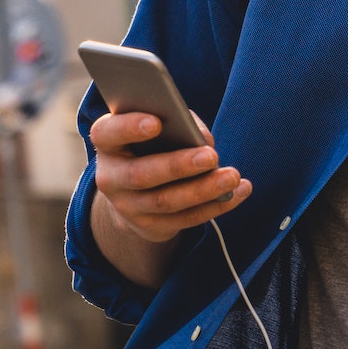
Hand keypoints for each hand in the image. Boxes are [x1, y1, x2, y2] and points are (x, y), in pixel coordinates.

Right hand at [89, 109, 252, 244]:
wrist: (136, 190)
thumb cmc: (152, 143)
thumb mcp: (155, 126)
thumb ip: (175, 122)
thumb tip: (202, 139)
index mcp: (108, 143)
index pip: (108, 133)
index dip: (129, 128)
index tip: (156, 122)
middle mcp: (111, 178)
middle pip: (141, 175)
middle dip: (178, 165)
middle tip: (211, 155)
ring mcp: (129, 207)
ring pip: (166, 202)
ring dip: (203, 190)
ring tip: (232, 177)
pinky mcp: (151, 226)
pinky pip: (186, 219)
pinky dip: (216, 206)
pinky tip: (239, 191)